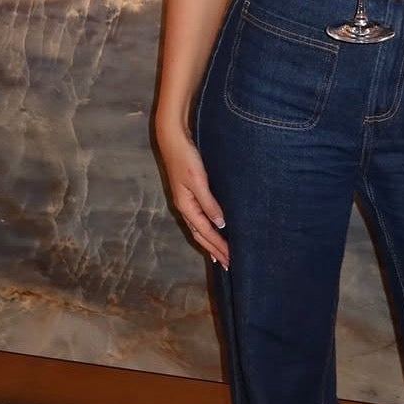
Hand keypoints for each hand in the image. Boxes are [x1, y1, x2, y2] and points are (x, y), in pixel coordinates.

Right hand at [155, 118, 228, 269]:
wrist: (172, 139)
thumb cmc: (185, 158)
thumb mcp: (198, 180)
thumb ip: (208, 202)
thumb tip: (220, 224)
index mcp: (186, 206)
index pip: (206, 233)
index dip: (218, 247)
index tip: (231, 259)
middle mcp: (185, 207)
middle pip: (201, 236)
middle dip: (215, 250)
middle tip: (229, 265)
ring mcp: (186, 202)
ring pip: (199, 229)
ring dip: (210, 244)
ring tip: (220, 257)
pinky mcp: (189, 194)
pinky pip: (199, 219)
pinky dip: (206, 230)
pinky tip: (213, 231)